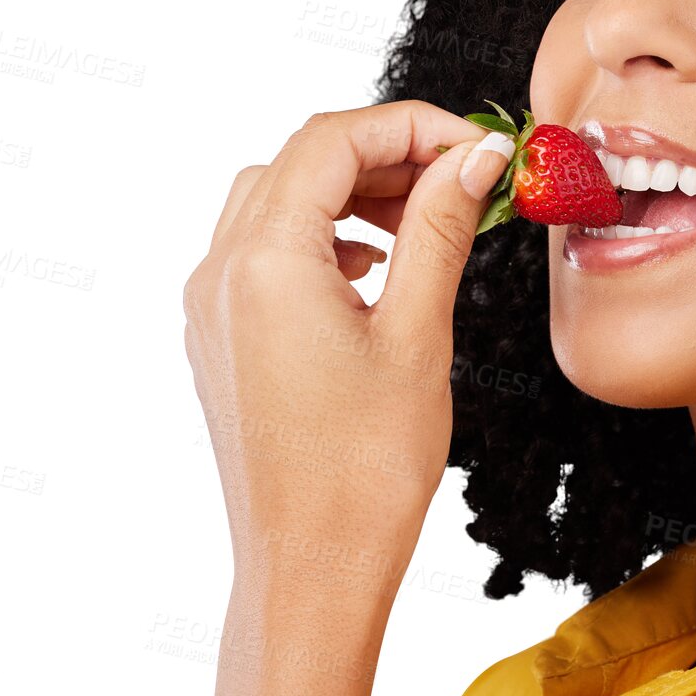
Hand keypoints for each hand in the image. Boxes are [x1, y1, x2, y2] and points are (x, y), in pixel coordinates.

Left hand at [182, 100, 513, 602]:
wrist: (312, 569)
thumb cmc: (366, 471)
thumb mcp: (419, 334)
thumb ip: (440, 229)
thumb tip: (475, 157)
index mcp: (264, 263)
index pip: (333, 141)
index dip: (413, 125)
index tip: (481, 147)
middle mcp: (221, 273)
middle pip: (301, 161)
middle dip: (388, 153)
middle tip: (466, 177)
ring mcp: (214, 306)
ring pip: (279, 199)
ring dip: (355, 190)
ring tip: (429, 218)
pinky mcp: (224, 337)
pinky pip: (265, 249)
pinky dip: (325, 233)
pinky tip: (378, 266)